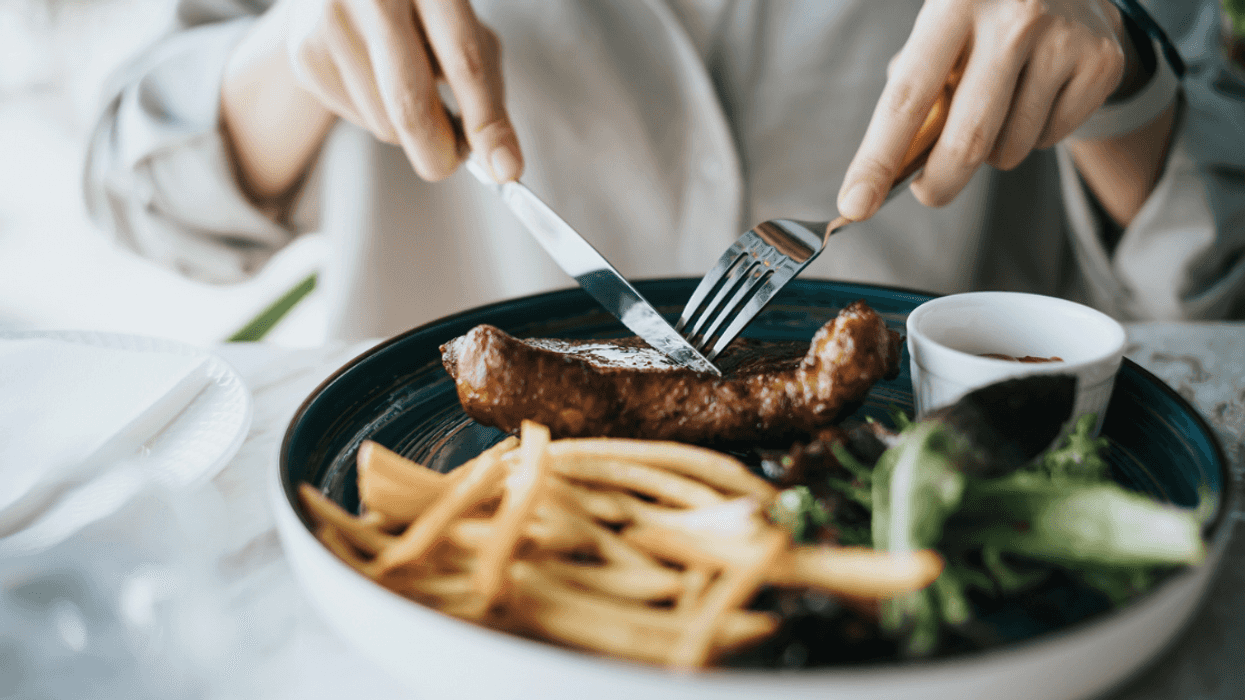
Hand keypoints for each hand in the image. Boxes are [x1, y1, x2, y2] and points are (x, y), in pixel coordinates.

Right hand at [276, 0, 521, 181]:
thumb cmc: (414, 6)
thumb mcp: (461, 25)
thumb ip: (484, 84)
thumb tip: (500, 160)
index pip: (465, 62)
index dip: (487, 122)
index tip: (505, 167)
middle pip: (411, 106)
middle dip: (439, 153)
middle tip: (452, 161)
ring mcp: (332, 24)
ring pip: (386, 124)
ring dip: (408, 128)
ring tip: (405, 83)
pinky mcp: (306, 54)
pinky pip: (359, 120)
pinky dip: (377, 115)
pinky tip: (373, 77)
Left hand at [837, 0, 1127, 220]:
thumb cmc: (984, 11)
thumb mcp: (941, 26)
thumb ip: (915, 86)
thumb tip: (891, 168)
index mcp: (955, 2)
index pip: (907, 99)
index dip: (878, 160)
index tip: (855, 206)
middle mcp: (1015, 16)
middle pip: (966, 142)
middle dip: (938, 184)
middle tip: (929, 191)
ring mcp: (1065, 39)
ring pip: (1008, 150)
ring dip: (990, 151)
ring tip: (996, 105)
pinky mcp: (1101, 62)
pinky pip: (1049, 141)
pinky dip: (1033, 135)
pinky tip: (1037, 92)